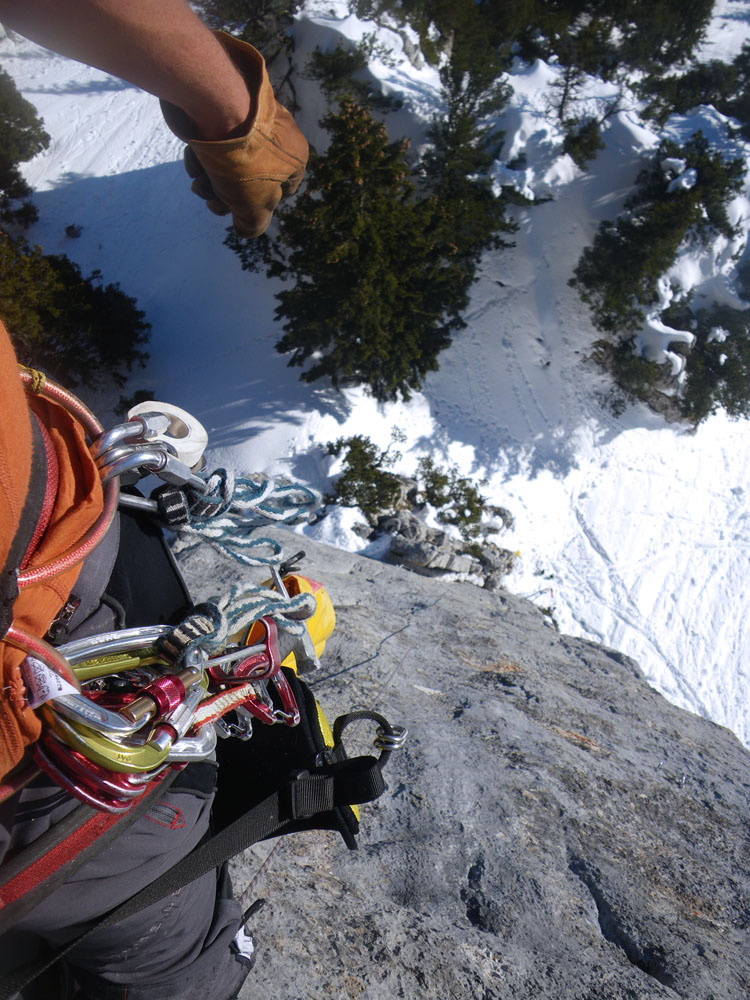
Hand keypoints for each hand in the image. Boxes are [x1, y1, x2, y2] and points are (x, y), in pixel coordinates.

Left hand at [161, 33, 307, 237]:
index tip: (241, 211)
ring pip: (226, 165)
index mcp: (295, 156)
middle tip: (212, 199)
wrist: (212, 101)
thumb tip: (245, 230)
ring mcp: (247, 120)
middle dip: (226, 197)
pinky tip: (193, 158)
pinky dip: (201, 156)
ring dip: (209, 180)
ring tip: (199, 181)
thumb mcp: (253, 207)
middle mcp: (276, 136)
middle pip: (248, 181)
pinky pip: (212, 144)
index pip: (282, 193)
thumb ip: (253, 224)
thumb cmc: (241, 159)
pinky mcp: (220, 110)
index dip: (258, 207)